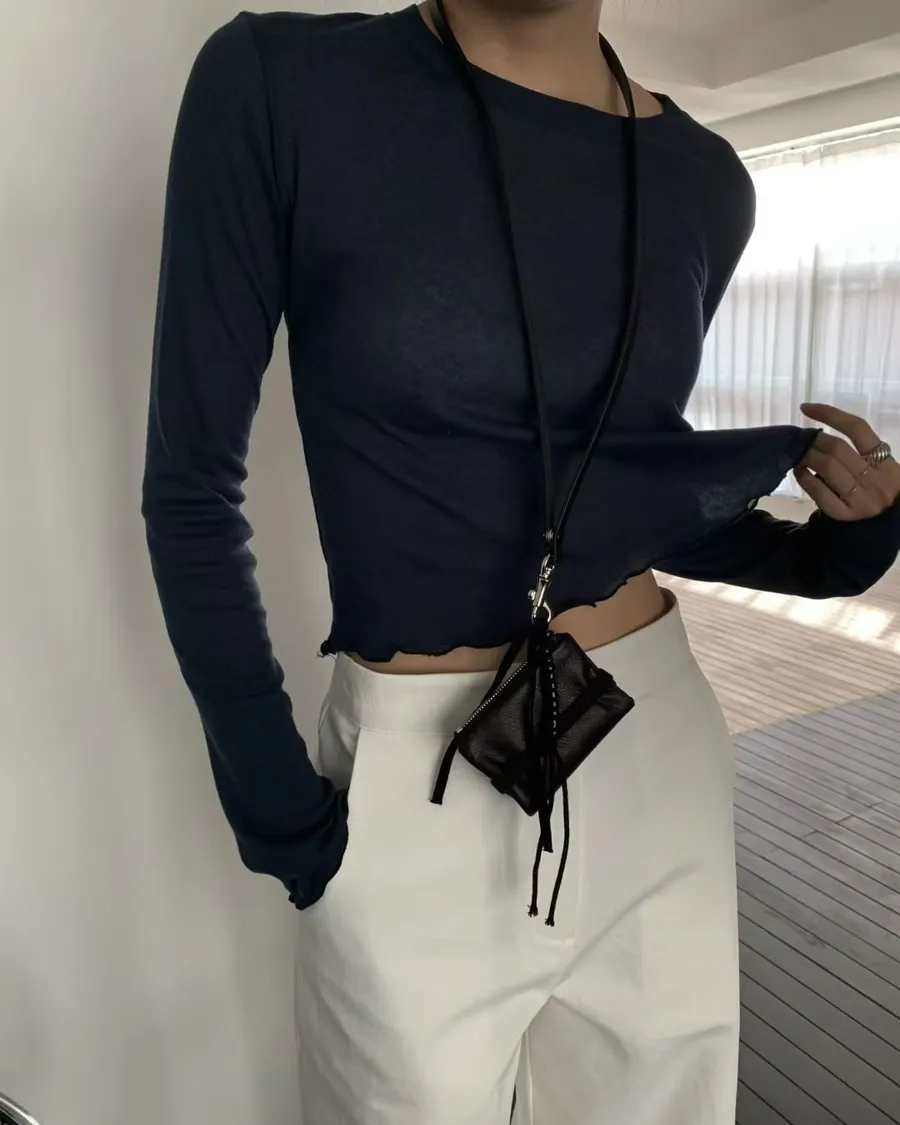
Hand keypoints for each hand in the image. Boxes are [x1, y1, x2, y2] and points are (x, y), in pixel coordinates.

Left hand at [795, 403, 899, 521]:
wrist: (884, 527)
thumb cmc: (878, 490)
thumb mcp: (880, 469)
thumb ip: (860, 453)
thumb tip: (820, 434)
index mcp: (886, 462)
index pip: (857, 428)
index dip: (830, 414)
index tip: (806, 408)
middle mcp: (876, 478)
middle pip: (838, 449)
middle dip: (814, 441)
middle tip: (801, 441)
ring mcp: (861, 498)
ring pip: (827, 468)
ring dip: (807, 457)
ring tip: (799, 455)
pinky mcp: (845, 515)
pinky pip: (819, 493)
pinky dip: (805, 479)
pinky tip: (800, 472)